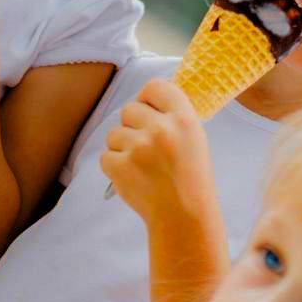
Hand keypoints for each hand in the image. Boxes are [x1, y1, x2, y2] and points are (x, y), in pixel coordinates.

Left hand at [100, 79, 215, 228]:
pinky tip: (134, 176)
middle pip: (129, 108)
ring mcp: (139, 148)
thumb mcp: (194, 137)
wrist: (184, 215)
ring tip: (142, 164)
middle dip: (134, 125)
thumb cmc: (191, 176)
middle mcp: (161, 129)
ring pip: (114, 133)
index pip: (154, 86)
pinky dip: (115, 166)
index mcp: (183, 118)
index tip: (151, 111)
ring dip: (123, 147)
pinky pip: (106, 156)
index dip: (149, 98)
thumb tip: (147, 101)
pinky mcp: (120, 167)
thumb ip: (173, 116)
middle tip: (147, 145)